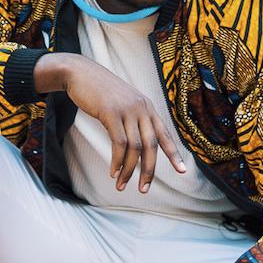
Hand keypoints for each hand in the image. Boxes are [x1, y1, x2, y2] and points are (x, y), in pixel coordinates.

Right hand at [35, 53, 187, 192]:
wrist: (80, 72)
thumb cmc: (100, 90)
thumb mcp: (122, 102)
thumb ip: (132, 118)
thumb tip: (137, 144)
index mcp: (147, 107)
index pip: (165, 134)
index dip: (174, 154)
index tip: (182, 171)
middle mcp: (142, 108)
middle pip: (152, 145)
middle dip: (149, 170)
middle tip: (143, 189)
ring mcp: (127, 110)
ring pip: (135, 147)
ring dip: (128, 170)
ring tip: (121, 185)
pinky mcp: (111, 112)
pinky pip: (119, 142)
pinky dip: (117, 160)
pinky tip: (113, 172)